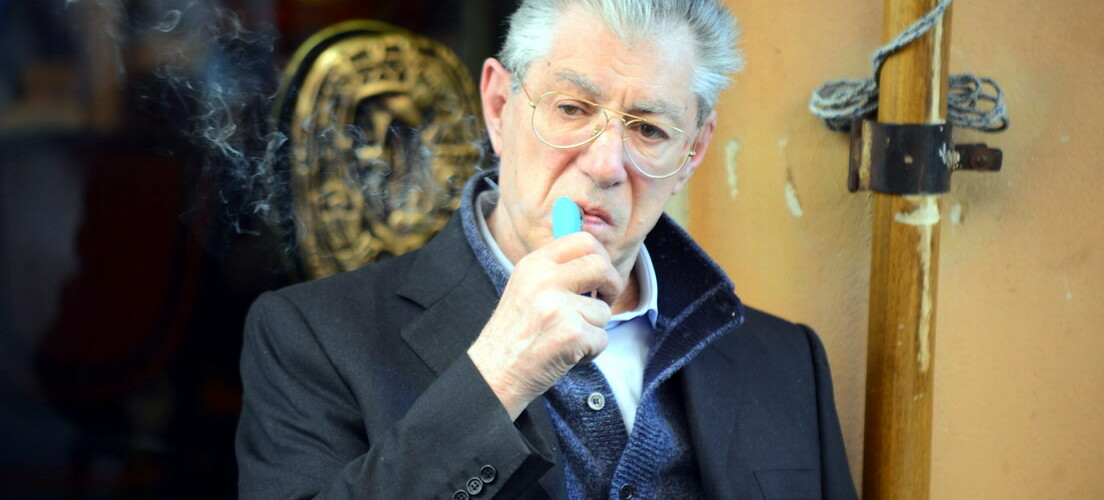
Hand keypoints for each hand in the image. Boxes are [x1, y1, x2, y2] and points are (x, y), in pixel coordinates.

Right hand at [467, 232, 624, 419]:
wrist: (494, 373)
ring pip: (603, 310)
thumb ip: (557, 271)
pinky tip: (566, 354)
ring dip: (593, 328)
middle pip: (601, 266)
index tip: (599, 275)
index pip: (583, 240)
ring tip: (565, 338)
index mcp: (534, 264)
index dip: (600, 256)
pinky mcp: (571, 334)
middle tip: (603, 301)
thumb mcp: (526, 288)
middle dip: (612, 285)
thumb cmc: (514, 334)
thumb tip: (598, 258)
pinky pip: (602, 338)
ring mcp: (558, 306)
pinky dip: (590, 351)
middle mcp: (545, 280)